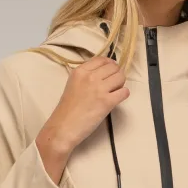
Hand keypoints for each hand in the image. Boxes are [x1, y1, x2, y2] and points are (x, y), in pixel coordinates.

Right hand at [36, 53, 129, 182]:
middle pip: (114, 67)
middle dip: (116, 74)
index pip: (102, 59)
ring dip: (121, 84)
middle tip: (114, 84)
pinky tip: (117, 99)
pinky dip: (123, 94)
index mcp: (80, 71)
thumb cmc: (67, 110)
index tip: (110, 72)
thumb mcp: (72, 85)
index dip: (109, 65)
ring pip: (121, 77)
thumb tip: (102, 74)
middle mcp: (90, 77)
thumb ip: (86, 77)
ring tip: (115, 92)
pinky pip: (124, 92)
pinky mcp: (107, 102)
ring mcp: (99, 89)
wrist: (63, 128)